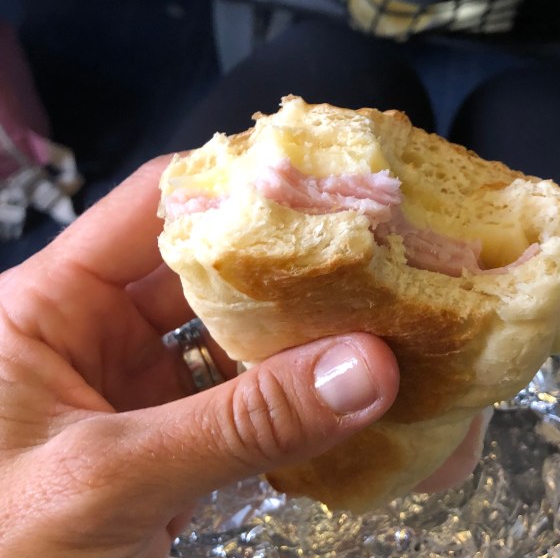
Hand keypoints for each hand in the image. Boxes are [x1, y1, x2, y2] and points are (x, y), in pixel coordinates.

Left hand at [0, 157, 399, 556]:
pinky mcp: (162, 436)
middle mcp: (92, 328)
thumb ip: (241, 425)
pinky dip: (284, 396)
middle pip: (200, 266)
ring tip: (372, 312)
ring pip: (224, 333)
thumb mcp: (111, 480)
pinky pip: (234, 397)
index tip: (323, 187)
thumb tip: (367, 369)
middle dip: (280, 264)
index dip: (233, 190)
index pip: (149, 210)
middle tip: (368, 252)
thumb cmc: (3, 551)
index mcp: (48, 303)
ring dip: (291, 333)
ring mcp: (132, 383)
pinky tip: (341, 386)